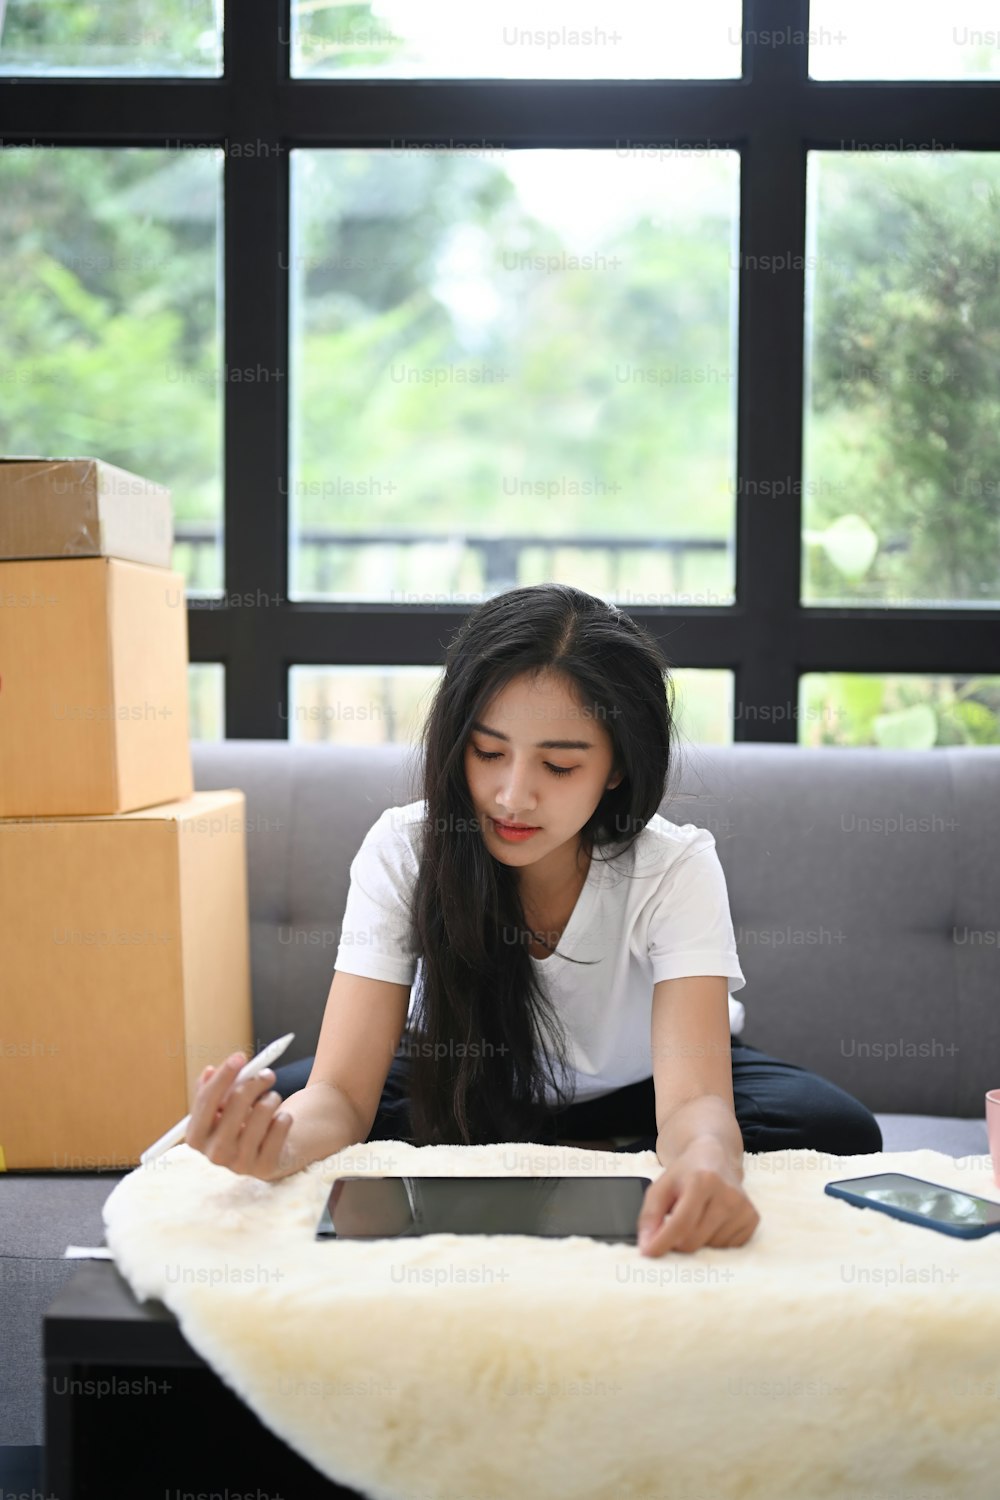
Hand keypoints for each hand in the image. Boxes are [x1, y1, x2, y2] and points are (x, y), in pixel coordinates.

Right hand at [183, 1052, 293, 1180]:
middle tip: (267, 1073)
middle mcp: (214, 1154)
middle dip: (254, 1082)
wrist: (269, 1152)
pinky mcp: (265, 1167)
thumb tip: (208, 1071)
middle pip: (234, 1103)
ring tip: (272, 1101)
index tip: (240, 1057)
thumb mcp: (224, 1106)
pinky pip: (281, 1126)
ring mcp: (239, 1164)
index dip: (223, 1076)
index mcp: (197, 1136)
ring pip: (262, 1111)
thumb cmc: (242, 1122)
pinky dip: (284, 1116)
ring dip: (272, 1098)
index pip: (206, 1100)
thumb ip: (214, 1089)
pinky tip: (280, 1122)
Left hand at [636, 1140, 759, 1255]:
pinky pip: (727, 1248)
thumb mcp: (660, 1186)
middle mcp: (727, 1194)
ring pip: (710, 1247)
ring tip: (698, 1216)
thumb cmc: (685, 1174)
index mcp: (703, 1181)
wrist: (714, 1158)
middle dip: (677, 1241)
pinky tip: (712, 1221)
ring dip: (698, 1239)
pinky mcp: (752, 1219)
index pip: (681, 1224)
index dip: (662, 1242)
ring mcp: (743, 1208)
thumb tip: (647, 1246)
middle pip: (694, 1240)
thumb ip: (649, 1215)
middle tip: (674, 1225)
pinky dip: (714, 1241)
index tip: (648, 1253)